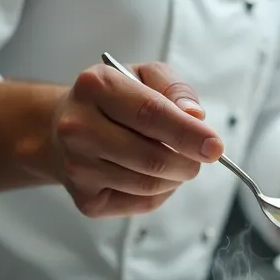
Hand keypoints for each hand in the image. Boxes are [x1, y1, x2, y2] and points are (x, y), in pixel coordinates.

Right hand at [42, 62, 223, 217]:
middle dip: (187, 162)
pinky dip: (160, 192)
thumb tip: (195, 116)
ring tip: (173, 162)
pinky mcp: (85, 199)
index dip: (188, 133)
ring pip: (148, 185)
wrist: (64, 128)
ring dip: (175, 177)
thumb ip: (175, 89)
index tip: (215, 146)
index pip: (150, 114)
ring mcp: (77, 167)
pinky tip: (152, 175)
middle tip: (199, 157)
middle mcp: (78, 127)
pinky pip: (140, 203)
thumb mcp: (144, 76)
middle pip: (151, 157)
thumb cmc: (113, 101)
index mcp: (95, 86)